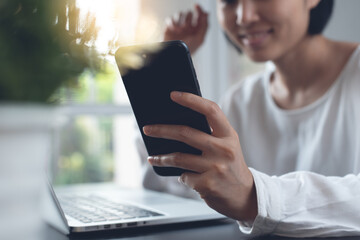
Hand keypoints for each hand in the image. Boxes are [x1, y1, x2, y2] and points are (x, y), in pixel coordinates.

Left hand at [143, 92, 257, 220]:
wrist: (245, 195)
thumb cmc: (230, 166)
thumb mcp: (228, 145)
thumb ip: (210, 134)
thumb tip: (176, 124)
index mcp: (229, 135)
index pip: (210, 110)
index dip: (191, 100)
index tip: (173, 95)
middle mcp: (223, 149)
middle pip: (185, 133)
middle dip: (161, 130)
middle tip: (147, 129)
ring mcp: (215, 167)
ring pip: (178, 157)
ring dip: (161, 158)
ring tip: (153, 158)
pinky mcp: (207, 184)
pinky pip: (184, 177)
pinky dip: (182, 177)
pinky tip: (186, 177)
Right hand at [164, 4, 208, 54]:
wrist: (174, 54)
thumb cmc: (188, 49)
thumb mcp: (200, 38)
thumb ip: (205, 26)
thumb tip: (206, 13)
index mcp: (196, 29)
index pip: (199, 15)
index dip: (199, 9)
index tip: (196, 6)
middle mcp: (188, 27)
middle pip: (189, 13)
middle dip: (188, 19)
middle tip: (186, 28)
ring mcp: (178, 26)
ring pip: (180, 14)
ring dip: (180, 21)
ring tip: (179, 30)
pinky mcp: (170, 27)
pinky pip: (171, 18)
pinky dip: (172, 23)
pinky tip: (174, 30)